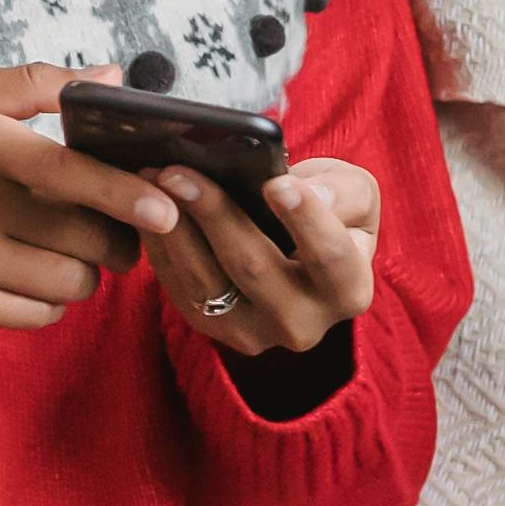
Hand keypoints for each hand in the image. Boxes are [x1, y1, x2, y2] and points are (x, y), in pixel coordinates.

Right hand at [0, 65, 190, 329]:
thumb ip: (33, 84)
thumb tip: (112, 77)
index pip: (61, 171)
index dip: (119, 192)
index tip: (165, 209)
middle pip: (79, 237)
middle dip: (115, 238)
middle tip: (115, 227)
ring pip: (65, 283)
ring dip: (84, 272)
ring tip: (66, 251)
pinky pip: (32, 316)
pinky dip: (48, 300)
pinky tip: (32, 276)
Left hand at [144, 157, 378, 361]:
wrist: (295, 246)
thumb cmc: (331, 211)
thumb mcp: (354, 193)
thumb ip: (344, 193)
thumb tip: (313, 195)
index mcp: (349, 292)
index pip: (331, 259)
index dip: (305, 221)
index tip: (275, 184)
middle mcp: (303, 325)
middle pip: (253, 267)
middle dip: (214, 213)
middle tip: (179, 171)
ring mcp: (253, 334)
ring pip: (206, 281)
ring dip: (176, 227)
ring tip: (156, 180)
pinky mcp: (211, 327)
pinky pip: (178, 288)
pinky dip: (162, 245)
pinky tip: (149, 206)